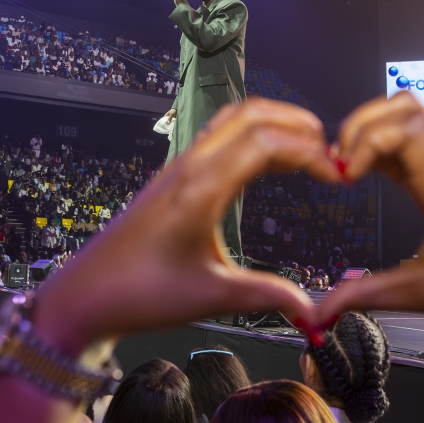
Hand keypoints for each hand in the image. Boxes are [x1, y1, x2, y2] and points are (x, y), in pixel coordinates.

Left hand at [31, 99, 337, 357]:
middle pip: (251, 114)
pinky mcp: (171, 179)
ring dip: (272, 124)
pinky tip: (265, 163)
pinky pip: (217, 139)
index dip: (310, 151)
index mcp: (201, 187)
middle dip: (297, 123)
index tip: (338, 174)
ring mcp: (177, 169)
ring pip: (231, 121)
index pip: (267, 142)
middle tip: (329, 149)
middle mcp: (189, 167)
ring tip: (305, 149)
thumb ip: (267, 295)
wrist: (85, 295)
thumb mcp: (212, 297)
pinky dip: (250, 137)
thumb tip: (310, 308)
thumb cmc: (138, 292)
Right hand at [312, 93, 423, 368]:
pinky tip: (369, 174)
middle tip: (341, 162)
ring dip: (374, 131)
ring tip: (351, 166)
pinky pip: (416, 143)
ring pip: (412, 118)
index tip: (346, 176)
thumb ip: (367, 296)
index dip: (367, 140)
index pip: (409, 128)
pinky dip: (385, 148)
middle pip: (408, 107)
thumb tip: (321, 310)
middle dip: (363, 125)